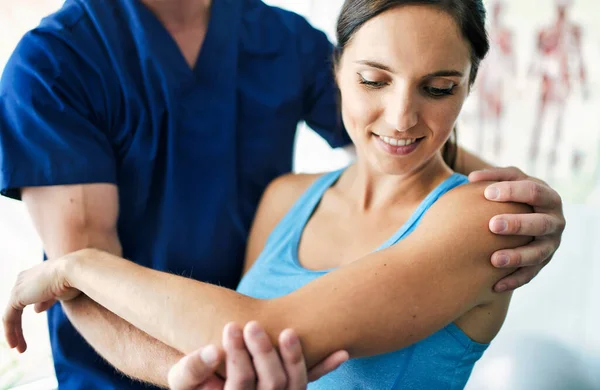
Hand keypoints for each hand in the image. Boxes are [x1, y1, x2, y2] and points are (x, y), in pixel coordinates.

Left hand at [3, 256, 79, 352]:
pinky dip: (10, 332)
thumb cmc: (76, 279)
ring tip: (20, 348)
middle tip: (20, 341)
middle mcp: (24, 278)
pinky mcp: (16, 296)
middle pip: (17, 304)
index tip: (38, 315)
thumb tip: (36, 310)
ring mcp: (19, 286)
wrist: (75, 270)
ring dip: (14, 332)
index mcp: (36, 273)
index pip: (29, 293)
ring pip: (12, 314)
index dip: (34, 305)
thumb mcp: (61, 292)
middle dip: (17, 324)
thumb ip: (48, 300)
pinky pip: (8, 318)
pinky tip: (15, 345)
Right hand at [168, 321, 348, 389]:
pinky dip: (325, 367)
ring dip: (295, 357)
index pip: (241, 383)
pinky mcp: (290, 387)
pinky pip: (310, 380)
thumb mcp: (182, 378)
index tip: (231, 327)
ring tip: (288, 332)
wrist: (210, 382)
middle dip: (264, 353)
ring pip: (294, 384)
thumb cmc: (193, 379)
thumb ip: (192, 368)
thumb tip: (213, 350)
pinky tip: (341, 352)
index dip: (238, 356)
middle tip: (253, 326)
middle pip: (272, 384)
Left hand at [469, 167, 565, 291]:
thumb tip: (472, 179)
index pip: (533, 191)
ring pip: (538, 253)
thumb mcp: (507, 182)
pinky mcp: (542, 263)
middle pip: (540, 223)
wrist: (525, 218)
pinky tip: (495, 286)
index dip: (512, 191)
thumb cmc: (511, 196)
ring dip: (517, 257)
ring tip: (494, 260)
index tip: (487, 193)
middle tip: (492, 225)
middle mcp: (554, 221)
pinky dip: (513, 280)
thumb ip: (493, 177)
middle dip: (517, 224)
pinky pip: (530, 274)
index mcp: (547, 197)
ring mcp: (551, 244)